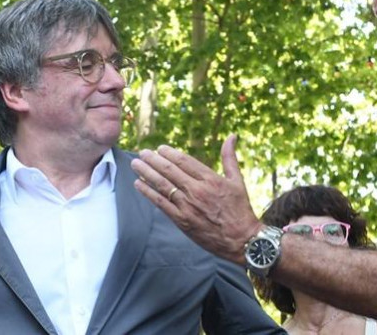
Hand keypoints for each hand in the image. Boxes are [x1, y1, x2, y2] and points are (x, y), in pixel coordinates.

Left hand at [131, 134, 261, 264]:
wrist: (241, 240)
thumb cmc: (240, 209)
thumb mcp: (237, 180)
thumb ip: (229, 157)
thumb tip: (232, 136)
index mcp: (211, 179)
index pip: (185, 161)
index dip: (169, 153)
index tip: (159, 148)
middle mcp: (197, 190)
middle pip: (170, 171)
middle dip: (153, 160)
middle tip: (142, 153)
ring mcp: (188, 206)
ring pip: (163, 185)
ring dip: (146, 173)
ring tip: (135, 164)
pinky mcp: (182, 220)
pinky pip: (161, 204)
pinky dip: (148, 192)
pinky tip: (139, 184)